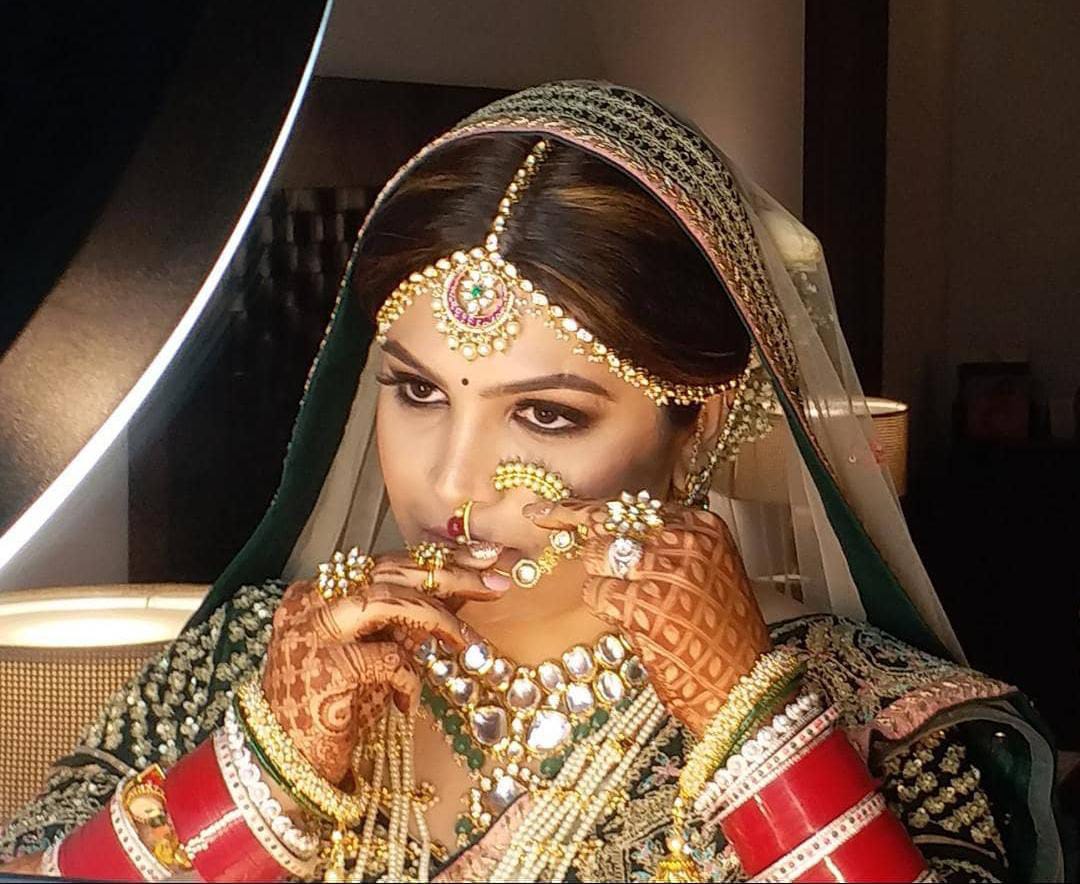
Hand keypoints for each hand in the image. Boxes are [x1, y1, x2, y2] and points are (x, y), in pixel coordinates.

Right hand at [263, 551, 503, 782]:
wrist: (283, 766)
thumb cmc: (332, 709)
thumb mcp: (373, 655)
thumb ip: (408, 621)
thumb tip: (463, 587)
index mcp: (317, 593)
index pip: (386, 562)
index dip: (437, 558)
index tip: (481, 556)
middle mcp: (312, 604)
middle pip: (390, 571)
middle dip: (449, 571)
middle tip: (495, 578)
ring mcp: (314, 633)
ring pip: (387, 599)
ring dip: (438, 616)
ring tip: (470, 639)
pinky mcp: (325, 668)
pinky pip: (388, 658)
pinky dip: (410, 679)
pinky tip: (410, 703)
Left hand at [525, 498, 770, 736]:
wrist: (744, 687)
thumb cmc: (722, 636)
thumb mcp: (705, 573)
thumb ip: (666, 546)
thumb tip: (608, 528)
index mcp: (703, 527)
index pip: (634, 505)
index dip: (590, 507)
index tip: (555, 507)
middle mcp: (686, 540)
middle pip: (610, 521)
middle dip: (574, 525)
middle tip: (539, 517)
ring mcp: (666, 570)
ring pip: (598, 554)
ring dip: (598, 578)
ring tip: (626, 602)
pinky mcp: (645, 604)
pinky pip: (597, 591)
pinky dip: (601, 605)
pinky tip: (625, 620)